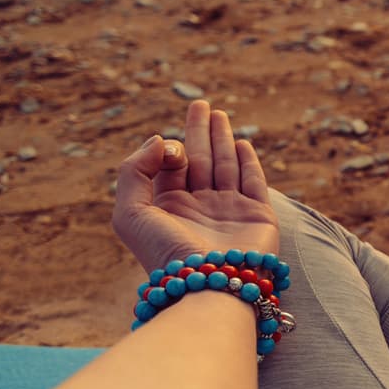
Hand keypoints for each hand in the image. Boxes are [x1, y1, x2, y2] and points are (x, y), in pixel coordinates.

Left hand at [112, 101, 279, 271]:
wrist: (208, 284)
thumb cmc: (167, 253)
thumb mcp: (130, 212)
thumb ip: (134, 170)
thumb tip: (160, 140)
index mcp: (171, 208)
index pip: (172, 167)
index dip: (170, 149)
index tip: (172, 148)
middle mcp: (201, 208)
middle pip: (201, 160)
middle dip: (199, 132)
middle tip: (200, 104)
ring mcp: (231, 211)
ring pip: (226, 166)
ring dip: (222, 138)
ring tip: (218, 113)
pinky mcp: (258, 215)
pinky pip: (253, 182)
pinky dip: (248, 161)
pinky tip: (241, 143)